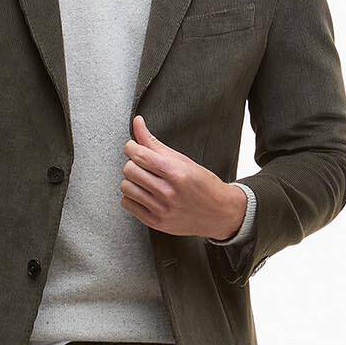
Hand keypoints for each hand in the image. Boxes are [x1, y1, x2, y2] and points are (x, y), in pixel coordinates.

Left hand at [121, 115, 246, 239]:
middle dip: (132, 164)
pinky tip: (143, 193)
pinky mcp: (156, 222)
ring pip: (126, 187)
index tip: (133, 147)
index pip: (139, 155)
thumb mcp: (182, 160)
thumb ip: (154, 142)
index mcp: (176, 172)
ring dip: (131, 181)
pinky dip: (131, 197)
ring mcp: (161, 209)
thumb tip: (137, 122)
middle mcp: (168, 192)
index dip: (131, 147)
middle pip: (129, 170)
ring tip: (143, 180)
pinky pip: (127, 204)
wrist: (219, 212)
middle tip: (142, 165)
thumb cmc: (202, 184)